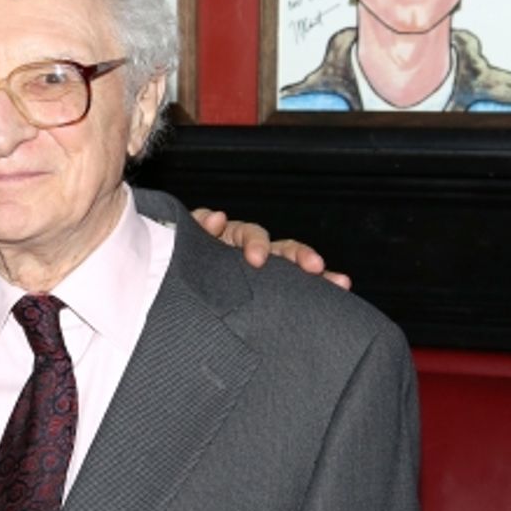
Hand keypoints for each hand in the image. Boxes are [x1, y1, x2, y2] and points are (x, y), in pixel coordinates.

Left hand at [191, 208, 351, 289]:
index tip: (257, 259)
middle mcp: (251, 253)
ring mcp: (262, 273)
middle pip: (281, 248)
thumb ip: (195, 227)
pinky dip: (319, 289)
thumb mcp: (181, 241)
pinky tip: (339, 291)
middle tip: (315, 266)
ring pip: (293, 268)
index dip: (255, 243)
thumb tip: (218, 217)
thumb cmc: (177, 260)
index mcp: (229, 238)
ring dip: (316, 273)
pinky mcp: (266, 293)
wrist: (171, 293)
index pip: (249, 234)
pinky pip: (296, 291)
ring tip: (339, 281)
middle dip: (299, 255)